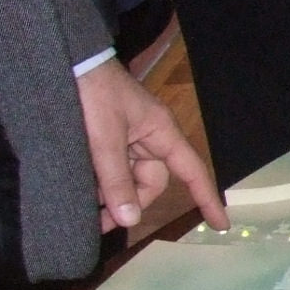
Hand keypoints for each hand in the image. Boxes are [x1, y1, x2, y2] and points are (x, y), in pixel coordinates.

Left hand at [76, 56, 225, 231]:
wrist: (68, 63)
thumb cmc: (95, 95)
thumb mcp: (105, 139)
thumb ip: (116, 180)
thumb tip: (131, 219)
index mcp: (161, 133)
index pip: (191, 172)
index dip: (207, 198)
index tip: (221, 225)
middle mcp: (148, 139)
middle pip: (150, 182)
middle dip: (128, 202)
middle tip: (99, 221)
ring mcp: (127, 140)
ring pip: (127, 178)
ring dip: (109, 195)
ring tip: (85, 209)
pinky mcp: (106, 140)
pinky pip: (111, 170)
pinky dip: (100, 184)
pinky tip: (83, 192)